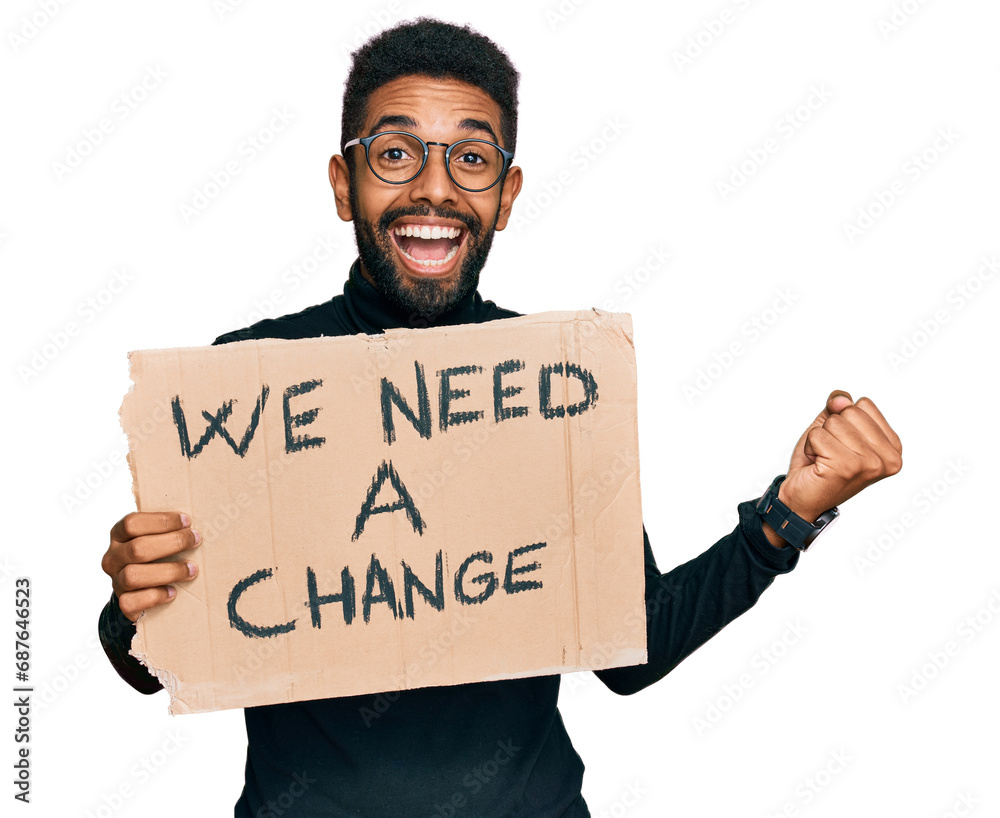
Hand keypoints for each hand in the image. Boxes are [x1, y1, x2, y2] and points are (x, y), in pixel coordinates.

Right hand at [101, 512, 200, 621]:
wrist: (140, 594)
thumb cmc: (155, 558)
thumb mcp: (156, 538)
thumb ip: (167, 529)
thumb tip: (194, 524)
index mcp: (119, 536)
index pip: (132, 523)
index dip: (161, 521)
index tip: (187, 522)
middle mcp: (113, 558)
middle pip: (137, 548)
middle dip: (172, 543)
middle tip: (195, 540)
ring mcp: (116, 581)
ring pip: (134, 576)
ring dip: (169, 571)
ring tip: (192, 569)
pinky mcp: (123, 603)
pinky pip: (133, 601)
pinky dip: (156, 596)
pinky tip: (173, 592)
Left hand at [764, 391, 902, 545]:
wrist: (802, 498)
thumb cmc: (819, 463)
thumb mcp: (832, 426)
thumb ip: (840, 405)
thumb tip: (840, 400)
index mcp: (892, 446)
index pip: (864, 404)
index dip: (843, 418)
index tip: (842, 444)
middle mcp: (888, 458)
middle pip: (850, 411)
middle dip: (831, 429)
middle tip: (830, 453)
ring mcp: (870, 464)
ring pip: (834, 423)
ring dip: (820, 439)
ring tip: (824, 459)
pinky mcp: (846, 468)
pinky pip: (818, 435)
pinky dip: (810, 447)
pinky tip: (817, 465)